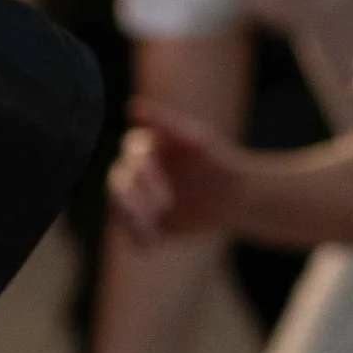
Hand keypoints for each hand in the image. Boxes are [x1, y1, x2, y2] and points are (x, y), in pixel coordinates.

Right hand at [112, 102, 249, 248]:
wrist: (234, 197)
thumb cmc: (216, 161)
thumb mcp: (199, 140)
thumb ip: (166, 123)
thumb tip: (131, 106)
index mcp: (143, 145)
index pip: (132, 158)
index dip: (146, 178)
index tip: (167, 200)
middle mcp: (133, 170)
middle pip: (119, 184)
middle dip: (136, 202)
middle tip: (165, 213)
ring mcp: (135, 196)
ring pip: (118, 208)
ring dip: (131, 221)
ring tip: (152, 236)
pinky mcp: (141, 220)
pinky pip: (129, 230)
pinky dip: (136, 238)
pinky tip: (151, 247)